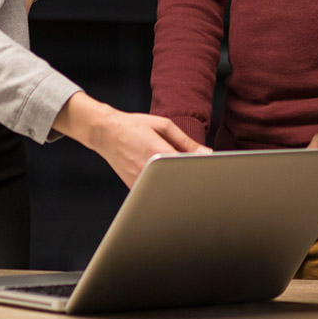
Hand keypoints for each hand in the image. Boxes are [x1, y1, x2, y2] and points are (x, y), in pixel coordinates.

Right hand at [53, 92, 210, 187]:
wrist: (105, 133)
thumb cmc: (133, 126)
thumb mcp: (162, 126)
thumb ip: (185, 141)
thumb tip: (206, 152)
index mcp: (156, 152)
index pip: (185, 167)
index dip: (200, 171)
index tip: (212, 174)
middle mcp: (146, 170)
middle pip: (177, 182)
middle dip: (190, 180)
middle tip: (201, 178)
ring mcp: (138, 182)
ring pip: (165, 190)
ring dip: (176, 184)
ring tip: (181, 175)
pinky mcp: (133, 188)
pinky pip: (154, 192)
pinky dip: (163, 187)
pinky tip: (165, 178)